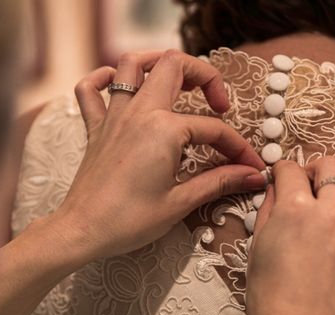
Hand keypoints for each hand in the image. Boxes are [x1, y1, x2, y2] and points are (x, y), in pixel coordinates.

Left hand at [50, 49, 265, 261]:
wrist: (83, 231)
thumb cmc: (128, 221)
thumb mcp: (180, 202)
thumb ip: (218, 181)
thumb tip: (252, 175)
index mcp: (163, 130)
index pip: (212, 129)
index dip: (237, 147)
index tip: (249, 166)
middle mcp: (138, 113)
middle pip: (174, 65)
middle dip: (203, 75)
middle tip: (217, 104)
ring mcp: (113, 117)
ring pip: (131, 64)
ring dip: (157, 62)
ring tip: (178, 81)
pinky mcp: (95, 128)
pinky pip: (90, 89)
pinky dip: (103, 79)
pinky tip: (118, 86)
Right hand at [246, 157, 334, 314]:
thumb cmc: (269, 297)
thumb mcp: (257, 247)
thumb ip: (269, 209)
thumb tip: (277, 188)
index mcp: (295, 211)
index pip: (290, 170)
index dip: (281, 171)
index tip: (281, 178)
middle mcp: (332, 214)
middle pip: (330, 166)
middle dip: (313, 170)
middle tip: (306, 185)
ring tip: (334, 199)